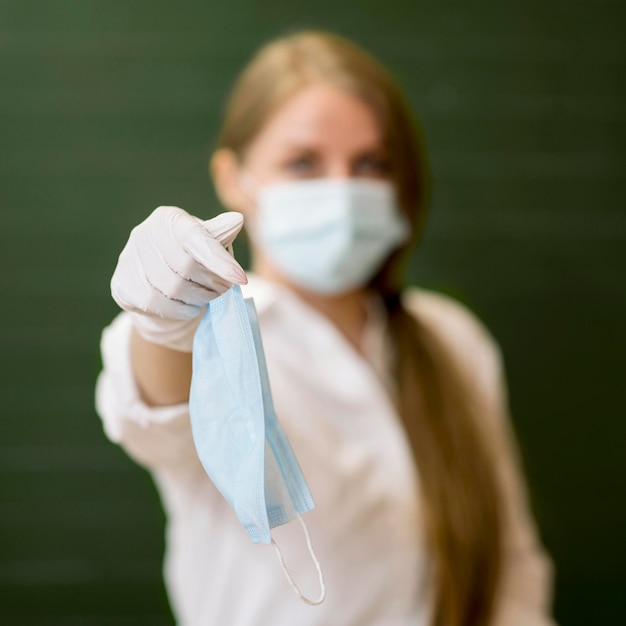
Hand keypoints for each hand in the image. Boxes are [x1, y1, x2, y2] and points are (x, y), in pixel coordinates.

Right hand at [111, 206, 246, 350]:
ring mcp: (128, 258)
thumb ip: (219, 235)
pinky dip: (179, 310)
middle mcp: (144, 233)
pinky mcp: (121, 284)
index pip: (196, 239)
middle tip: (224, 290)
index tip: (240, 279)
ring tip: (209, 298)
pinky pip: (155, 303)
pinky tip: (191, 308)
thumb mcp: (207, 244)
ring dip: (198, 298)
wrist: (160, 286)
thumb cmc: (190, 258)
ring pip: (172, 287)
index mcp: (168, 218)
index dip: (219, 260)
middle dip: (211, 283)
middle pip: (185, 266)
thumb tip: (237, 219)